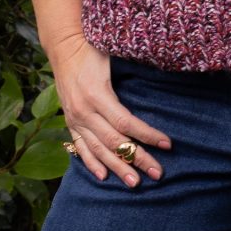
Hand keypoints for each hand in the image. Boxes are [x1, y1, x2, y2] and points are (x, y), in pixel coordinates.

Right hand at [50, 38, 172, 185]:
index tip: (167, 144)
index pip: (126, 122)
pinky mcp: (70, 123)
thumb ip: (131, 76)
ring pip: (99, 149)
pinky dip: (91, 163)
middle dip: (137, 158)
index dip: (147, 135)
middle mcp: (84, 111)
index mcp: (97, 95)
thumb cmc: (93, 50)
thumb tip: (159, 86)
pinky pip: (80, 147)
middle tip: (157, 173)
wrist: (63, 47)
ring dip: (117, 168)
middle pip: (115, 141)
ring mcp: (75, 119)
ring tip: (134, 183)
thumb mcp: (112, 59)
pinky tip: (104, 176)